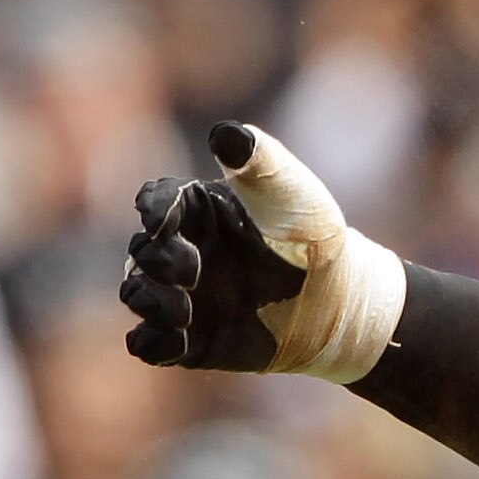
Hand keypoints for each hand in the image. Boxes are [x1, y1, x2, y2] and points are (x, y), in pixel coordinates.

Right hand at [122, 123, 401, 381]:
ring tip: (184, 310)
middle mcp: (181, 249)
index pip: (156, 202)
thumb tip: (226, 133)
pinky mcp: (190, 339)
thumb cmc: (313, 235)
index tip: (161, 218)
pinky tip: (178, 339)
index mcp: (196, 209)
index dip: (153, 209)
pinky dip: (152, 343)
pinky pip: (150, 345)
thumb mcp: (292, 191)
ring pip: (137, 295)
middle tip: (193, 270)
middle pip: (142, 251)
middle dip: (158, 259)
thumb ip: (259, 159)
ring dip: (150, 301)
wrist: (341, 299)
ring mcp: (182, 295)